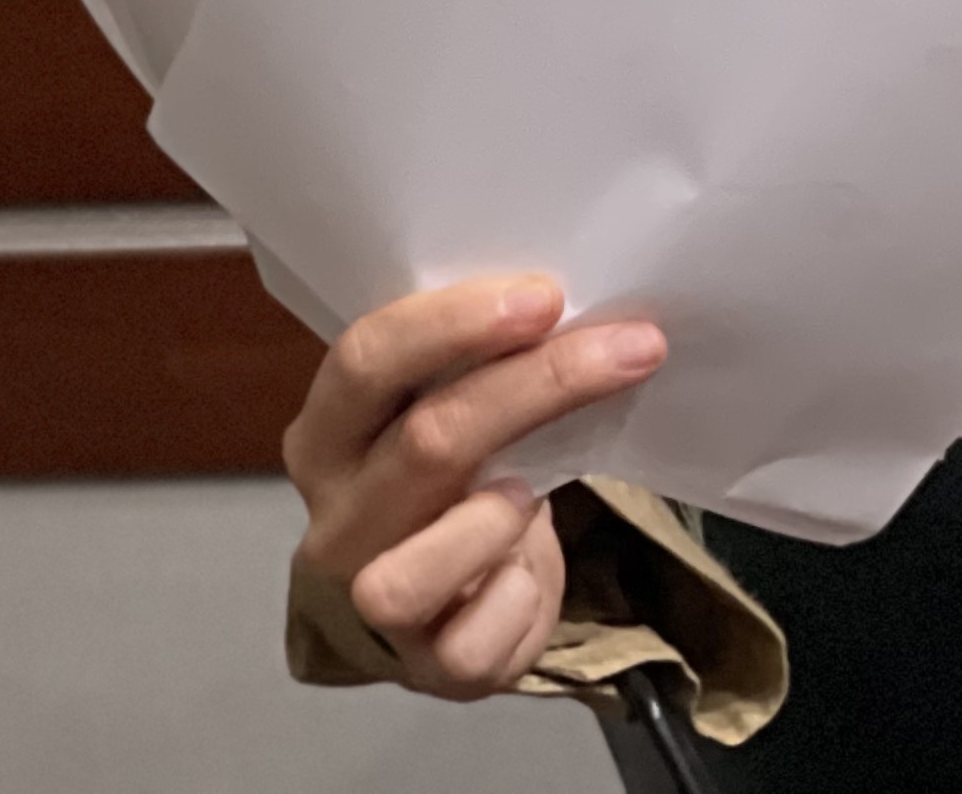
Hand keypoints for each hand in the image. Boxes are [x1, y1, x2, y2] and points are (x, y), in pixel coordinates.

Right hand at [283, 276, 666, 699]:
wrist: (440, 602)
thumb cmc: (455, 479)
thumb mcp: (450, 409)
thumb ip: (482, 364)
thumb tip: (583, 304)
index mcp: (330, 435)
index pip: (364, 362)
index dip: (453, 324)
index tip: (548, 297)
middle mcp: (336, 518)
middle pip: (426, 443)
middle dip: (540, 385)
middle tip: (631, 345)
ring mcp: (368, 599)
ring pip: (410, 573)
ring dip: (495, 520)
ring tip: (537, 491)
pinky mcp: (427, 665)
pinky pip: (471, 642)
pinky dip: (519, 598)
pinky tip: (533, 571)